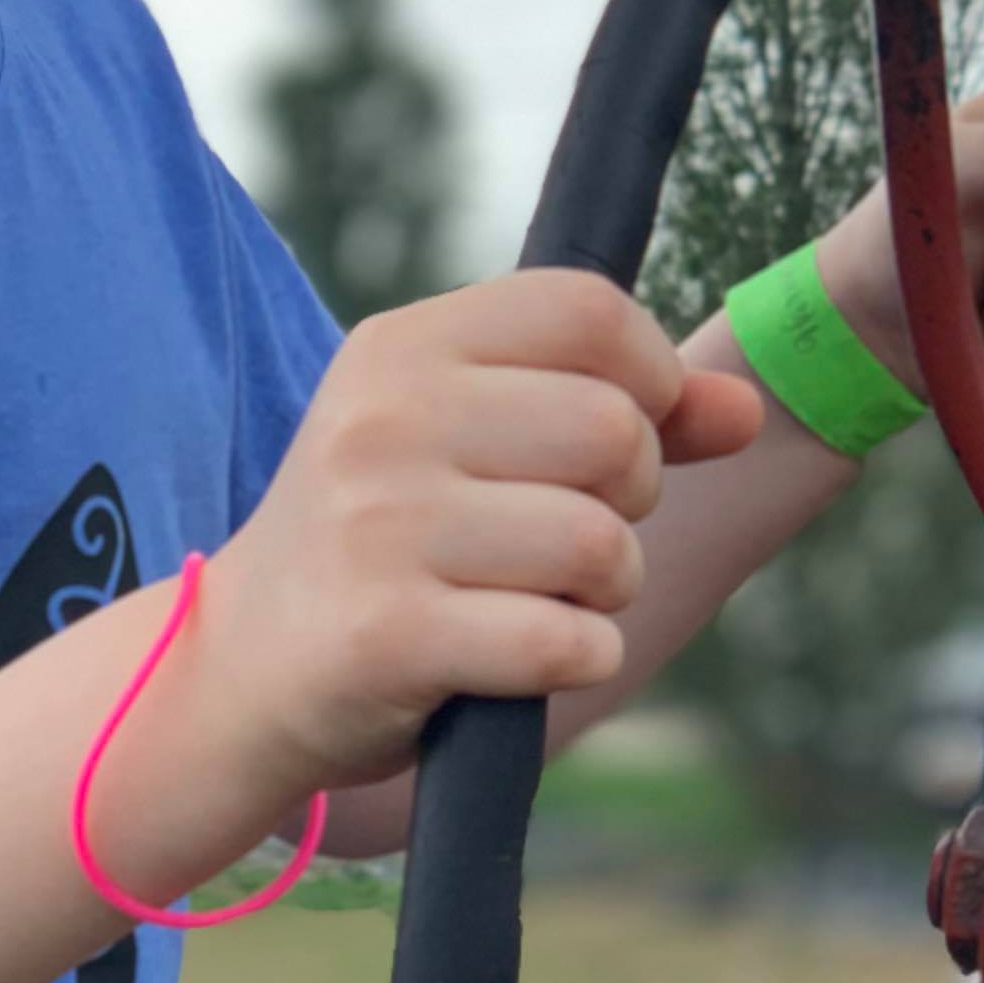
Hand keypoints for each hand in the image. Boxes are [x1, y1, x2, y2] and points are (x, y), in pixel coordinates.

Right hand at [197, 271, 767, 790]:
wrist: (236, 671)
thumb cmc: (379, 548)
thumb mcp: (467, 446)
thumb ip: (611, 409)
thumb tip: (747, 409)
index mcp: (401, 351)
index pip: (587, 310)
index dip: (648, 377)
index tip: (623, 435)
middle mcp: (384, 423)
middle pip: (612, 430)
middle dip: (632, 500)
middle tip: (570, 538)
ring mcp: (380, 528)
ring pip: (600, 545)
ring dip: (604, 594)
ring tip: (539, 601)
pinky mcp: (389, 635)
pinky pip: (564, 642)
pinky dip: (574, 660)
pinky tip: (518, 660)